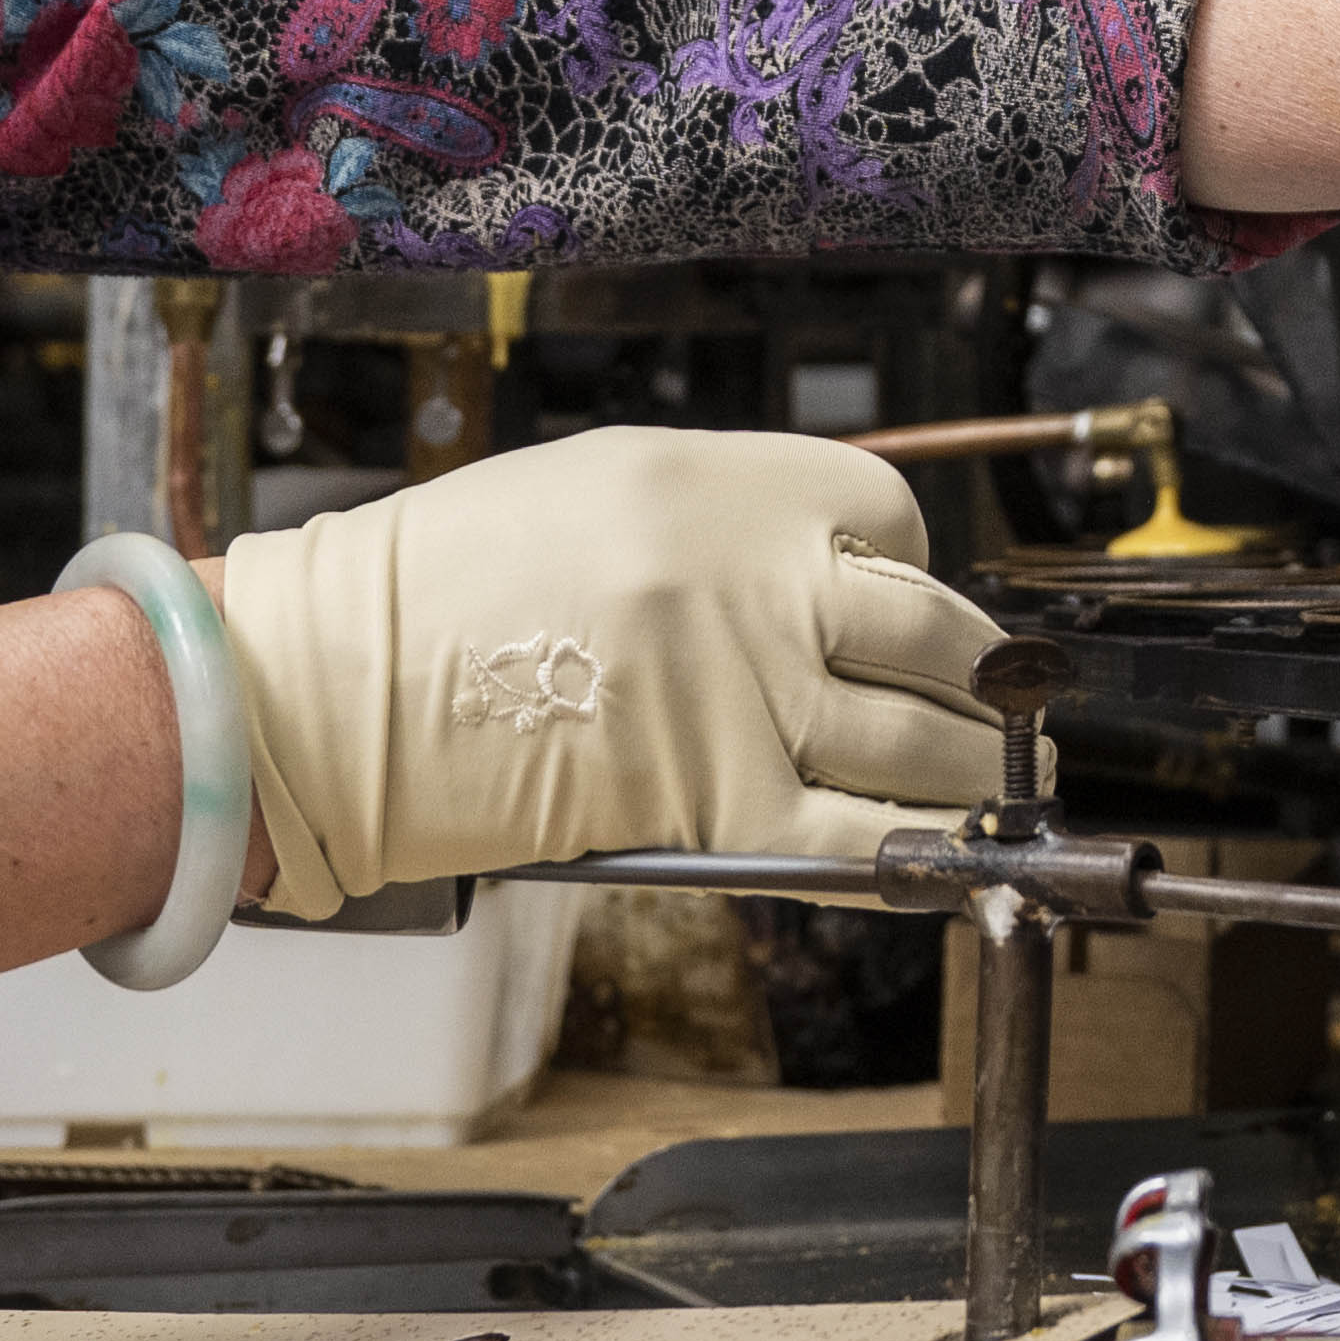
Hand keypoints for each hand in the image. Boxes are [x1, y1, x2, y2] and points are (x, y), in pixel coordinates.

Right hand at [211, 431, 1006, 918]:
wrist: (337, 680)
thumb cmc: (453, 586)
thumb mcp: (608, 488)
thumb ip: (732, 524)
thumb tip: (835, 575)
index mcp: (731, 485)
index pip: (896, 519)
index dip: (913, 574)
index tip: (906, 614)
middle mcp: (759, 577)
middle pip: (935, 629)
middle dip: (980, 677)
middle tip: (999, 706)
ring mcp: (750, 692)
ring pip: (924, 736)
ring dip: (978, 771)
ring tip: (1002, 787)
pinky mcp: (721, 801)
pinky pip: (866, 834)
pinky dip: (923, 849)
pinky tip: (956, 855)